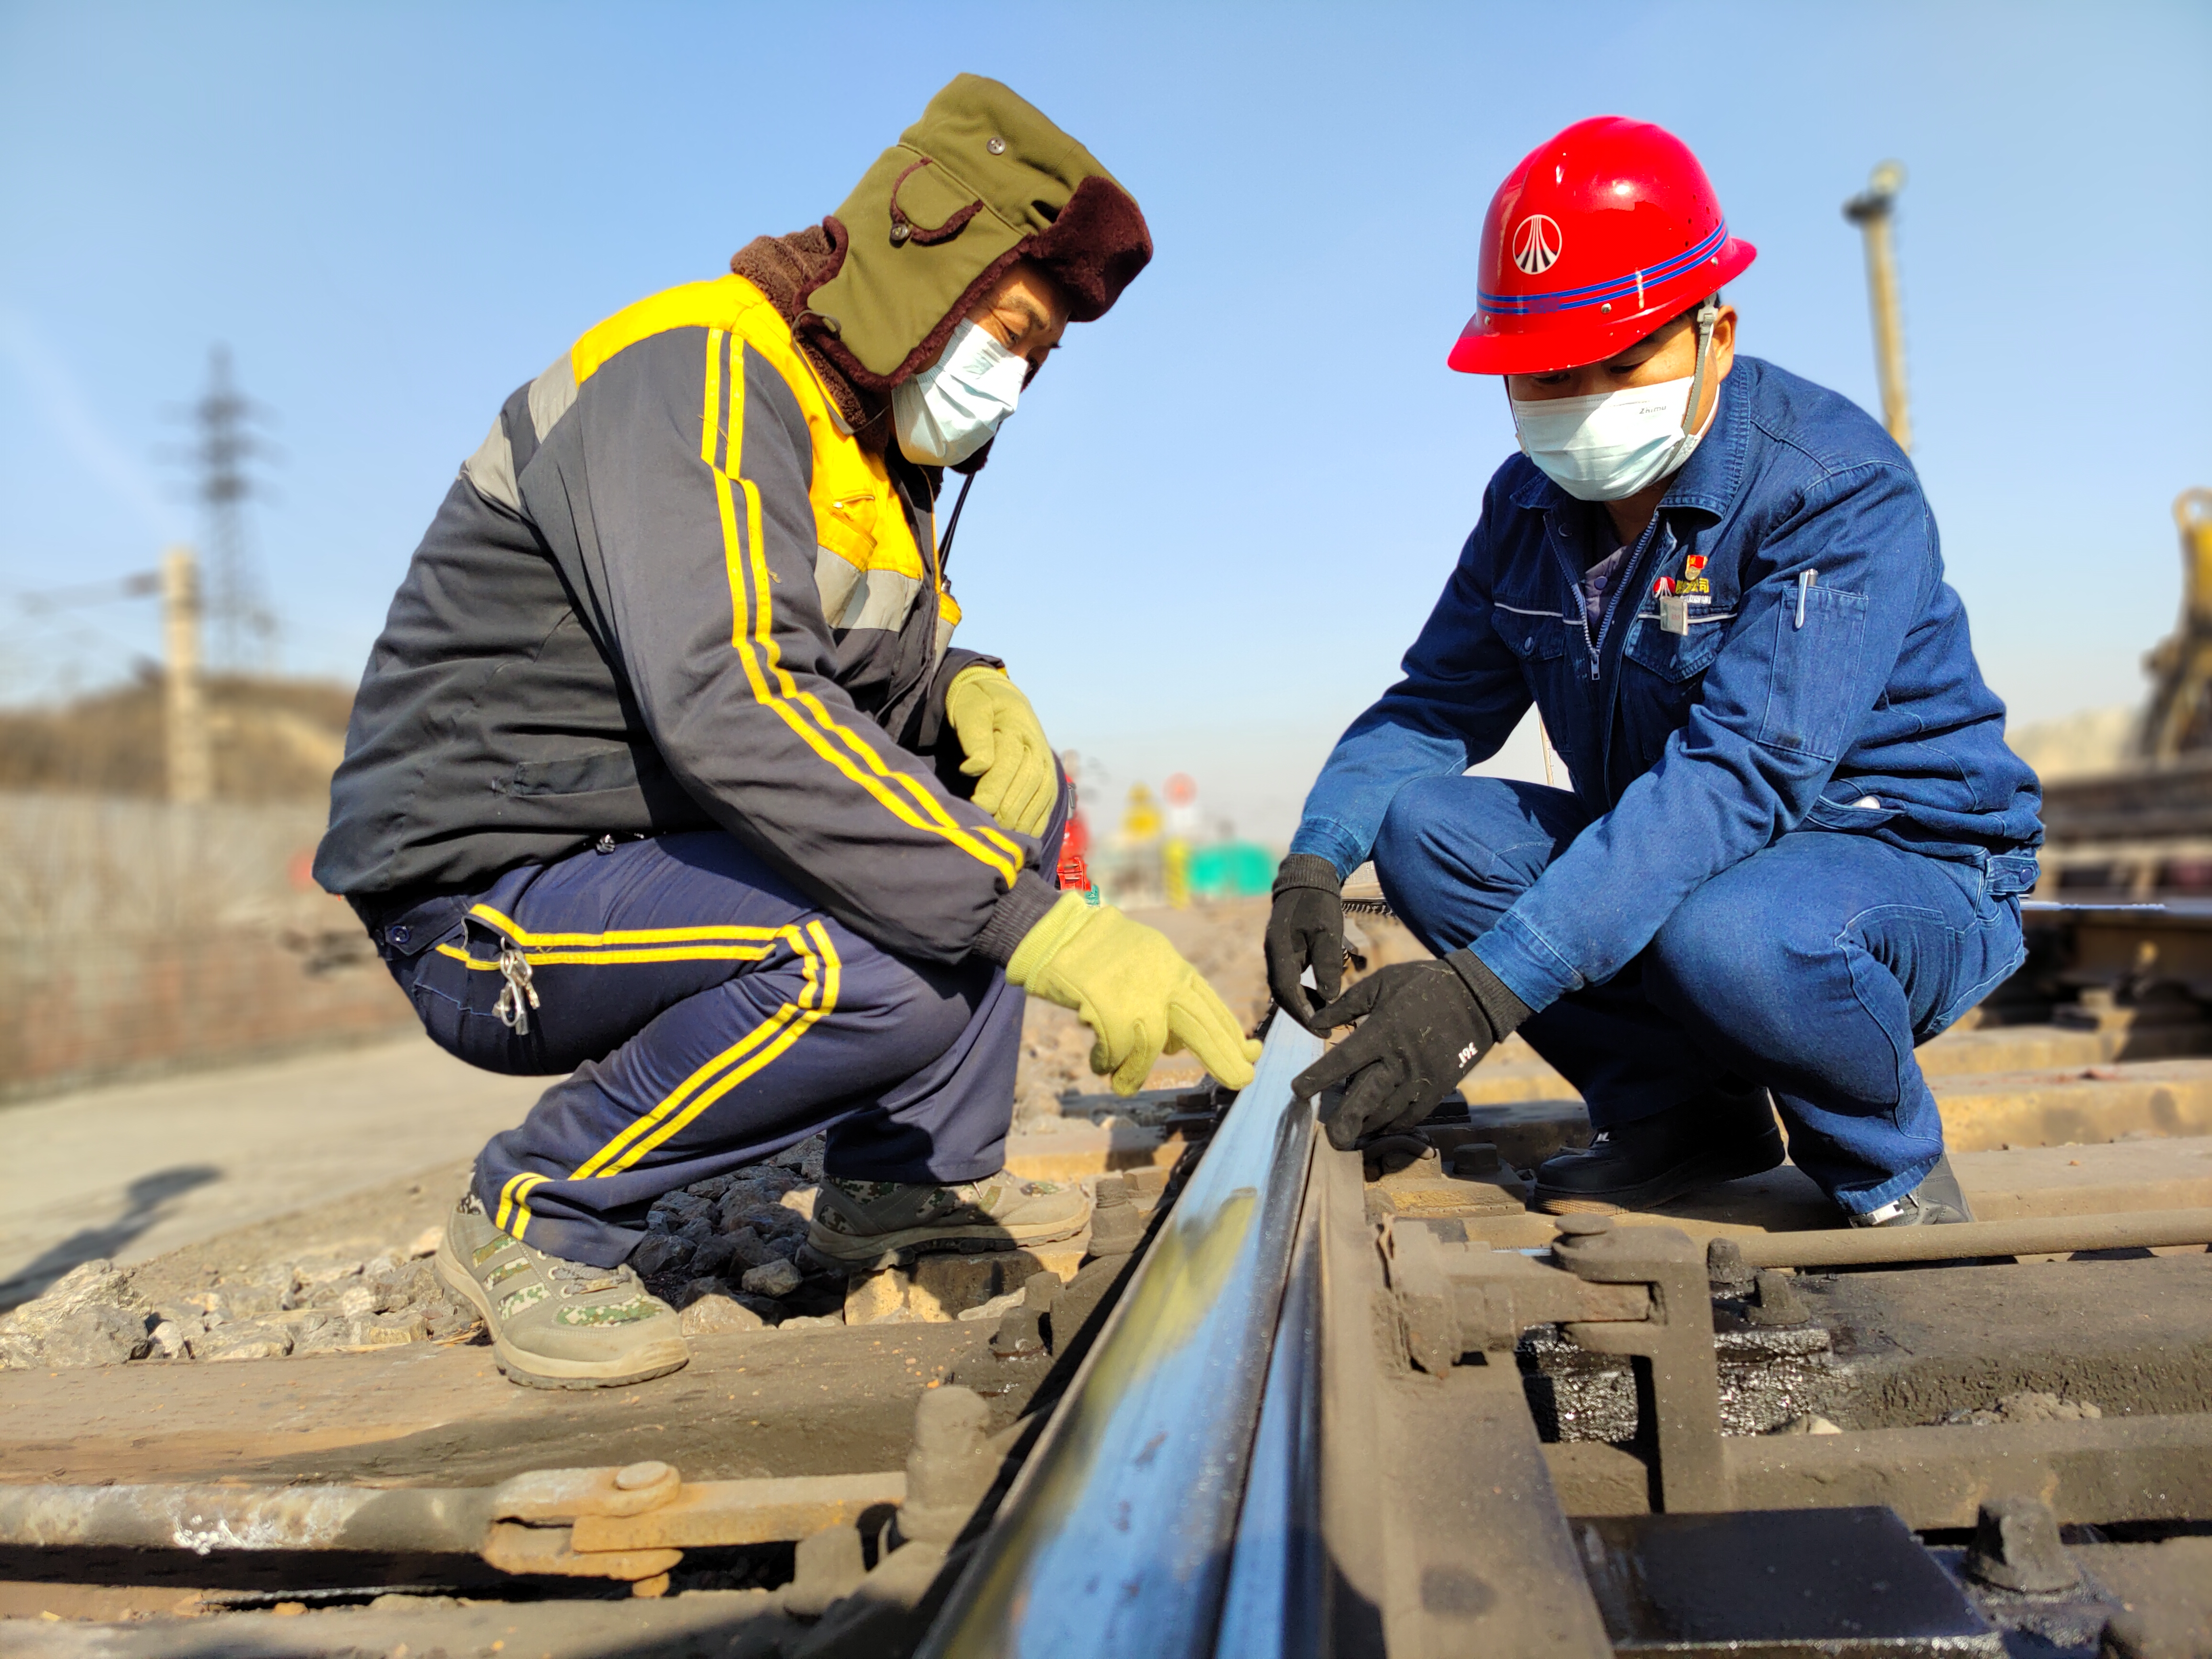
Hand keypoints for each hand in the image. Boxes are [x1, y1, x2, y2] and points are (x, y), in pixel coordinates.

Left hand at [945, 666, 1054, 836]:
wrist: (997, 699)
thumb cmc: (975, 705)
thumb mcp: (968, 710)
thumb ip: (973, 735)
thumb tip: (977, 767)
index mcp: (1016, 726)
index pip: (1010, 762)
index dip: (994, 788)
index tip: (977, 806)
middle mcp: (1037, 746)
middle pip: (1029, 783)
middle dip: (1008, 809)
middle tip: (987, 828)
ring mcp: (1046, 763)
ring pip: (1042, 795)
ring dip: (1023, 819)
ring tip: (1002, 837)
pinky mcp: (1048, 777)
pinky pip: (1048, 803)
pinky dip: (1036, 822)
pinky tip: (1021, 836)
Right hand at [1008, 893, 1261, 1094]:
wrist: (1057, 933)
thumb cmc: (1096, 953)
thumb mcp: (1145, 966)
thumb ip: (1164, 999)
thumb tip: (1177, 1045)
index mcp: (1173, 969)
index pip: (1210, 1006)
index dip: (1231, 1034)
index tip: (1251, 1054)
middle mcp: (1161, 980)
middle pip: (1201, 1025)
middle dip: (1223, 1056)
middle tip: (1242, 1079)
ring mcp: (1137, 995)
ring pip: (1152, 1046)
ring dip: (1135, 1071)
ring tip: (1122, 1082)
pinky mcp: (1109, 1008)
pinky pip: (1117, 1052)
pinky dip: (1108, 1064)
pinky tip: (1099, 1063)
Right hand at [1265, 854, 1344, 1032]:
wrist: (1307, 879)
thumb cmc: (1319, 904)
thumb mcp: (1328, 932)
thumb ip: (1328, 964)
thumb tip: (1330, 998)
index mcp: (1279, 950)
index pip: (1287, 992)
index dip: (1303, 1014)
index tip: (1321, 1029)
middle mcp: (1272, 955)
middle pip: (1282, 995)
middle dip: (1301, 1014)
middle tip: (1323, 1028)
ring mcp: (1275, 953)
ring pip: (1284, 988)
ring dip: (1301, 1004)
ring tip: (1323, 1014)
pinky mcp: (1282, 952)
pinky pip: (1288, 979)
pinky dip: (1301, 992)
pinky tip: (1317, 995)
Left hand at [1292, 952, 1530, 1150]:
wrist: (1477, 996)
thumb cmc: (1424, 984)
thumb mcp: (1381, 982)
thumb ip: (1346, 1005)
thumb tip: (1314, 1021)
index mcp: (1383, 1031)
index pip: (1344, 1060)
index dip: (1318, 1078)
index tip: (1296, 1091)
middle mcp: (1401, 1060)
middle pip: (1367, 1098)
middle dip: (1347, 1121)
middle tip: (1330, 1138)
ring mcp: (1422, 1078)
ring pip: (1388, 1113)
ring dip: (1366, 1125)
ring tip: (1348, 1131)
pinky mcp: (1440, 1088)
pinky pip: (1413, 1116)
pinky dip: (1393, 1124)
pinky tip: (1378, 1125)